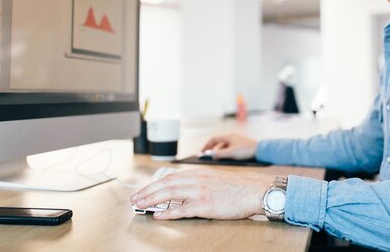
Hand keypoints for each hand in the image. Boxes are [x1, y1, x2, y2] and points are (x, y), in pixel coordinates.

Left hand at [130, 168, 271, 219]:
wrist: (254, 190)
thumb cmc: (237, 187)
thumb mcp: (214, 178)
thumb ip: (198, 180)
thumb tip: (182, 188)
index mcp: (198, 173)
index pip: (170, 177)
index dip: (154, 184)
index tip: (143, 191)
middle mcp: (196, 180)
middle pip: (166, 185)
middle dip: (148, 192)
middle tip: (135, 199)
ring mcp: (200, 192)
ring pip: (170, 194)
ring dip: (153, 200)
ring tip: (141, 206)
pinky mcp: (206, 205)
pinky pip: (182, 209)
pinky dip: (168, 212)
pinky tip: (159, 215)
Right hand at [201, 133, 257, 159]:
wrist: (260, 150)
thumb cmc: (246, 151)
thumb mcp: (231, 153)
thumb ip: (220, 154)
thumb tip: (210, 155)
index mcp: (228, 137)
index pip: (214, 139)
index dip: (206, 145)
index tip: (201, 152)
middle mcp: (232, 137)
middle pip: (218, 142)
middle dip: (211, 149)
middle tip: (206, 155)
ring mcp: (236, 141)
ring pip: (224, 146)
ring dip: (218, 151)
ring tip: (215, 158)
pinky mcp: (241, 145)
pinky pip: (229, 148)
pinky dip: (225, 153)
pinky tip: (225, 158)